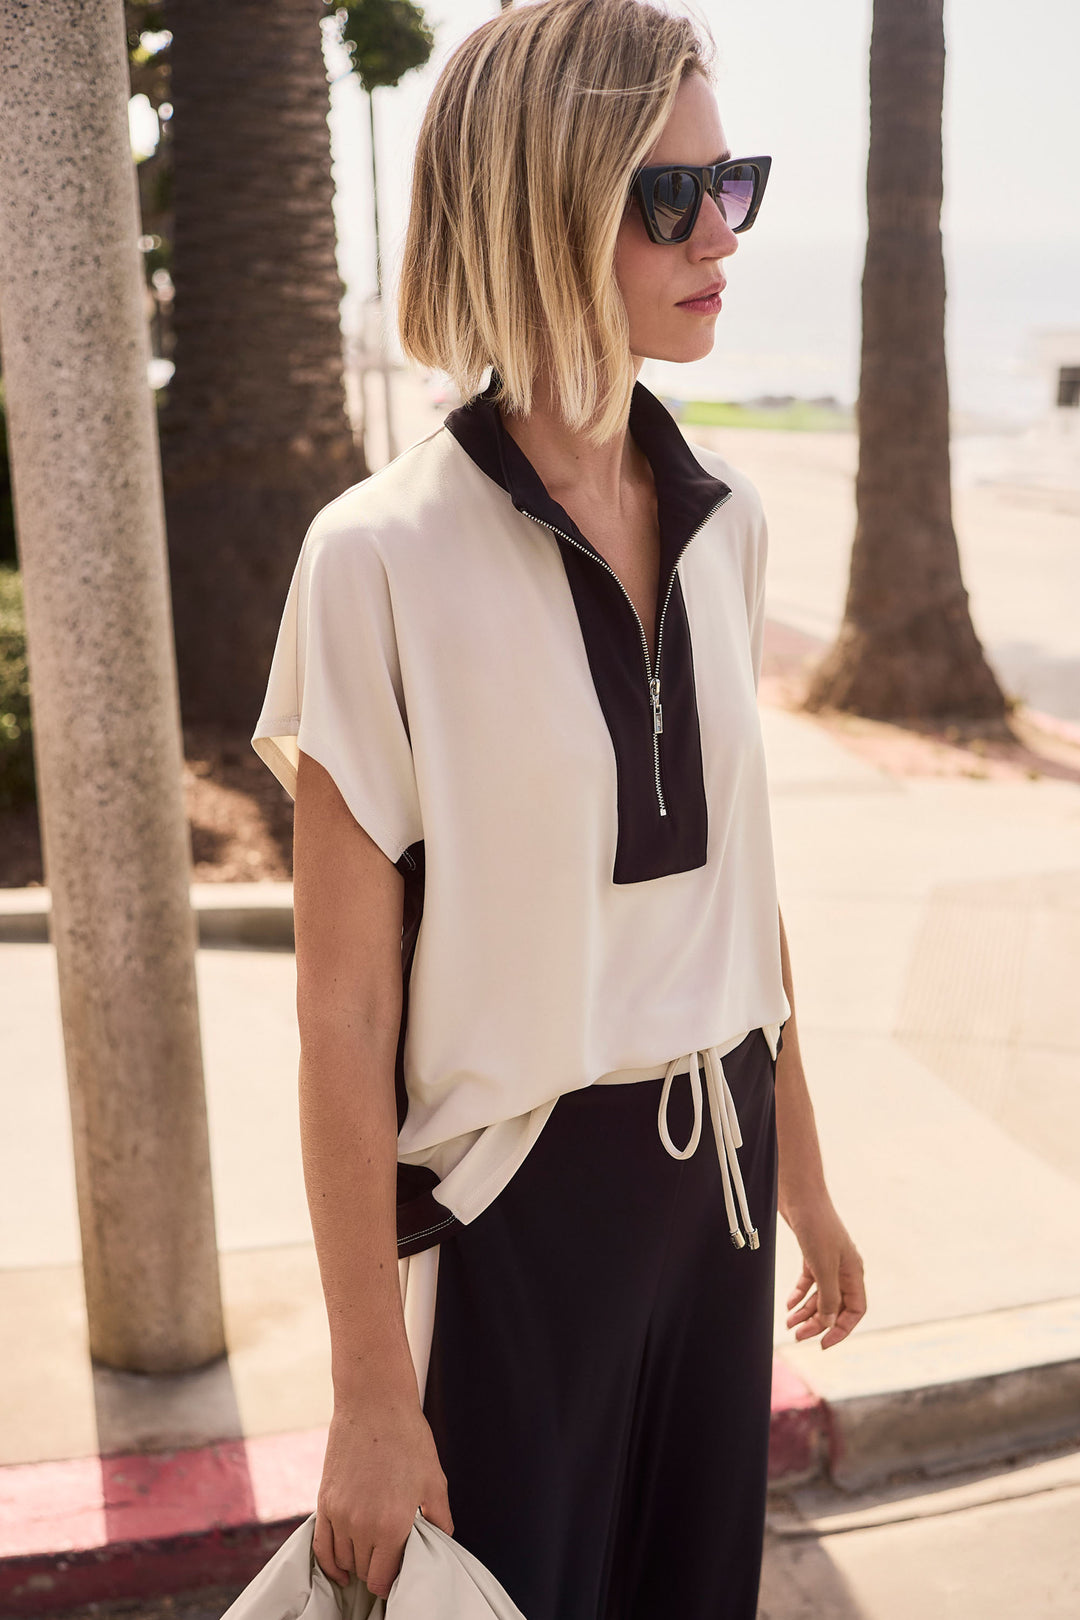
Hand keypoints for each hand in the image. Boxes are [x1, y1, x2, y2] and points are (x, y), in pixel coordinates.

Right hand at [312, 1388, 453, 1599]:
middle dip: (376, 1571)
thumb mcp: (434, 1479)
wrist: (374, 1402)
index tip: (398, 1575)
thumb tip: (444, 1541)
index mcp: (392, 1525)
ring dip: (355, 1564)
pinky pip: (320, 1546)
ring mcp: (339, 1515)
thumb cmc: (407, 1437)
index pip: (383, 1578)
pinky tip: (339, 1567)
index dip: (391, 1582)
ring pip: (342, 1560)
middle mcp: (361, 1526)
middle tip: (388, 1561)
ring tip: (369, 1557)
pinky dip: (329, 1562)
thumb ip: (440, 1519)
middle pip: (363, 1571)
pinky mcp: (324, 1502)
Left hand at [783, 1196, 865, 1348]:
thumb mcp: (823, 1265)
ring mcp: (828, 1260)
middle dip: (818, 1323)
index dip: (841, 1329)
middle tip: (798, 1336)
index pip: (855, 1310)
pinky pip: (809, 1281)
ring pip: (820, 1295)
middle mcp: (844, 1268)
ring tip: (789, 1324)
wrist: (799, 1193)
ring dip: (806, 1311)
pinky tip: (788, 1304)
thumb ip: (828, 1296)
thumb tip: (830, 1323)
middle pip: (835, 1305)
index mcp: (854, 1272)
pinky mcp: (811, 1253)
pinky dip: (799, 1294)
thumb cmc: (815, 1226)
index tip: (823, 1343)